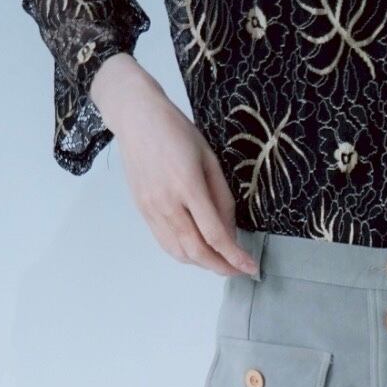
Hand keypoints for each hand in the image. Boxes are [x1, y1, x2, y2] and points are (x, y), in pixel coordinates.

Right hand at [89, 54, 257, 277]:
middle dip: (221, 267)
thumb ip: (221, 198)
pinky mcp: (142, 211)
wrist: (136, 117)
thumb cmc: (176, 131)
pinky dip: (184, 254)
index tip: (250, 267)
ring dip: (202, 264)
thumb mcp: (209, 158)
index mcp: (187, 186)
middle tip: (238, 269)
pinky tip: (198, 250)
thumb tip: (230, 233)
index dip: (235, 257)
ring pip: (179, 253)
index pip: (214, 234)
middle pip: (196, 251)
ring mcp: (151, 209)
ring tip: (219, 260)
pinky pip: (165, 243)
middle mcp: (167, 203)